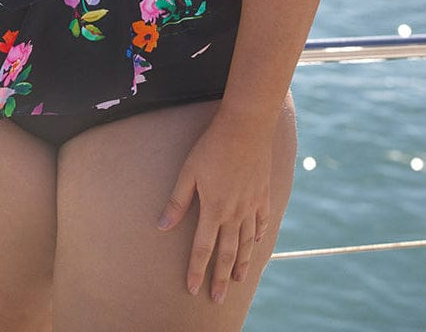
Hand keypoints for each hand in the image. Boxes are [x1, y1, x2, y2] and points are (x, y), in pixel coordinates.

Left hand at [156, 113, 271, 302]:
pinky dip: (260, 235)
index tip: (193, 289)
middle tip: (217, 299)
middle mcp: (235, 212)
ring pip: (247, 242)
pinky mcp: (263, 193)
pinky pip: (263, 221)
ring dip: (241, 263)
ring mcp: (252, 204)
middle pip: (227, 252)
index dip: (197, 270)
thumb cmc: (212, 145)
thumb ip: (177, 201)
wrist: (246, 126)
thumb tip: (162, 226)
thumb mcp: (188, 171)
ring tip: (237, 280)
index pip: (203, 248)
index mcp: (214, 208)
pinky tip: (258, 243)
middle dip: (220, 277)